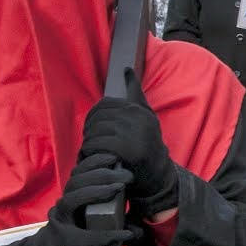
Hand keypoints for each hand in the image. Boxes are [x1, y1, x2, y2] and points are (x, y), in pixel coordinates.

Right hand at [2, 152, 135, 245]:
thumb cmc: (73, 243)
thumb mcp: (96, 230)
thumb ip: (115, 227)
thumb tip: (138, 230)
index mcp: (73, 198)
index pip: (79, 173)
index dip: (95, 162)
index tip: (116, 159)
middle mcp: (64, 205)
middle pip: (76, 182)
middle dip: (102, 175)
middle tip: (126, 177)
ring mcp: (59, 222)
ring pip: (70, 199)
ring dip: (95, 192)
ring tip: (118, 189)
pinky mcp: (58, 241)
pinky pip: (80, 236)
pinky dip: (103, 236)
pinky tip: (122, 236)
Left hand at [80, 72, 177, 216]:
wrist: (157, 176)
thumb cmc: (147, 145)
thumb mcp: (146, 117)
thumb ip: (135, 94)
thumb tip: (126, 70)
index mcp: (139, 110)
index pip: (105, 105)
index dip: (94, 117)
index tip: (96, 129)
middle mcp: (138, 118)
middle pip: (98, 118)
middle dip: (90, 130)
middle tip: (92, 143)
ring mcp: (133, 133)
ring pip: (96, 131)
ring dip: (88, 142)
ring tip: (92, 150)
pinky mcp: (127, 149)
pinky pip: (96, 144)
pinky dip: (90, 151)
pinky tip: (94, 157)